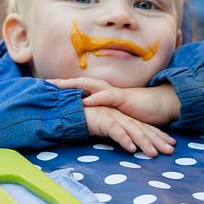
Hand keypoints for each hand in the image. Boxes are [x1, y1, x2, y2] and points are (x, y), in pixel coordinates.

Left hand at [52, 77, 180, 125]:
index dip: (63, 88)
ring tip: (59, 86)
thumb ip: (101, 115)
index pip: (79, 89)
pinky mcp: (123, 99)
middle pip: (81, 83)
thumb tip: (85, 120)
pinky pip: (108, 97)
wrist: (158, 105)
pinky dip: (97, 98)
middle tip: (46, 83)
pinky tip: (86, 101)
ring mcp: (114, 93)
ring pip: (91, 86)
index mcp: (102, 94)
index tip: (45, 87)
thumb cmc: (136, 111)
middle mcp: (106, 90)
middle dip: (64, 83)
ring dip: (75, 85)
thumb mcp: (114, 114)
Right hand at [83, 106, 174, 156]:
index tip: (171, 144)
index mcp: (123, 118)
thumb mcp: (104, 126)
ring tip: (153, 154)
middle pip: (141, 129)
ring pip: (131, 130)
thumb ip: (116, 133)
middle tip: (170, 151)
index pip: (143, 128)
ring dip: (143, 142)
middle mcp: (120, 116)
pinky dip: (123, 138)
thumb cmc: (86, 117)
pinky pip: (114, 130)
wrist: (69, 106)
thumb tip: (130, 145)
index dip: (157, 136)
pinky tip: (131, 148)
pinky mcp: (101, 118)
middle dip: (157, 140)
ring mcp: (111, 116)